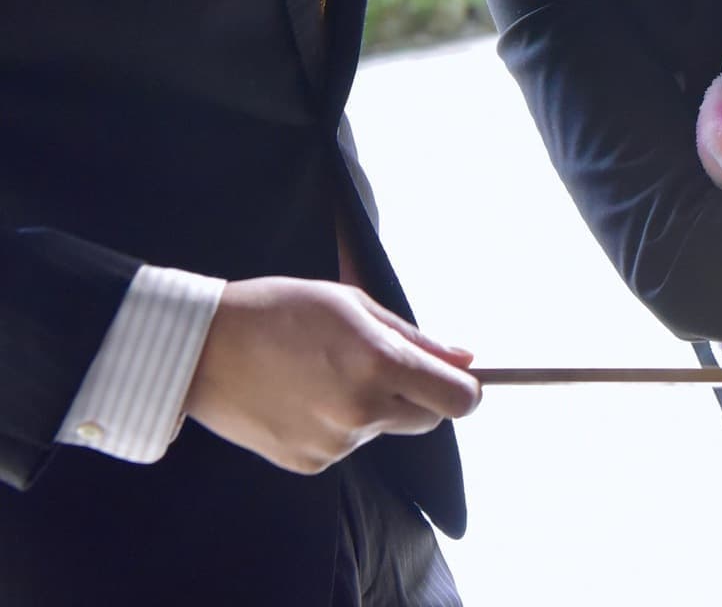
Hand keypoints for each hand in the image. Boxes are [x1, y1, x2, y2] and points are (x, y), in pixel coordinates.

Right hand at [185, 278, 480, 474]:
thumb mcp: (355, 305)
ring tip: (327, 370)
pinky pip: (348, 444)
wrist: (205, 349)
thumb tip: (464, 359)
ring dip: (376, 404)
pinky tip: (305, 394)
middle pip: (429, 418)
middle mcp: (361, 412)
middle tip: (386, 363)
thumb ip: (415, 338)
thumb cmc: (282, 309)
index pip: (458, 400)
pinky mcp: (309, 464)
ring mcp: (334, 444)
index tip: (459, 377)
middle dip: (423, 394)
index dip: (468, 389)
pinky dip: (340, 422)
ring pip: (385, 428)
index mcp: (378, 364)